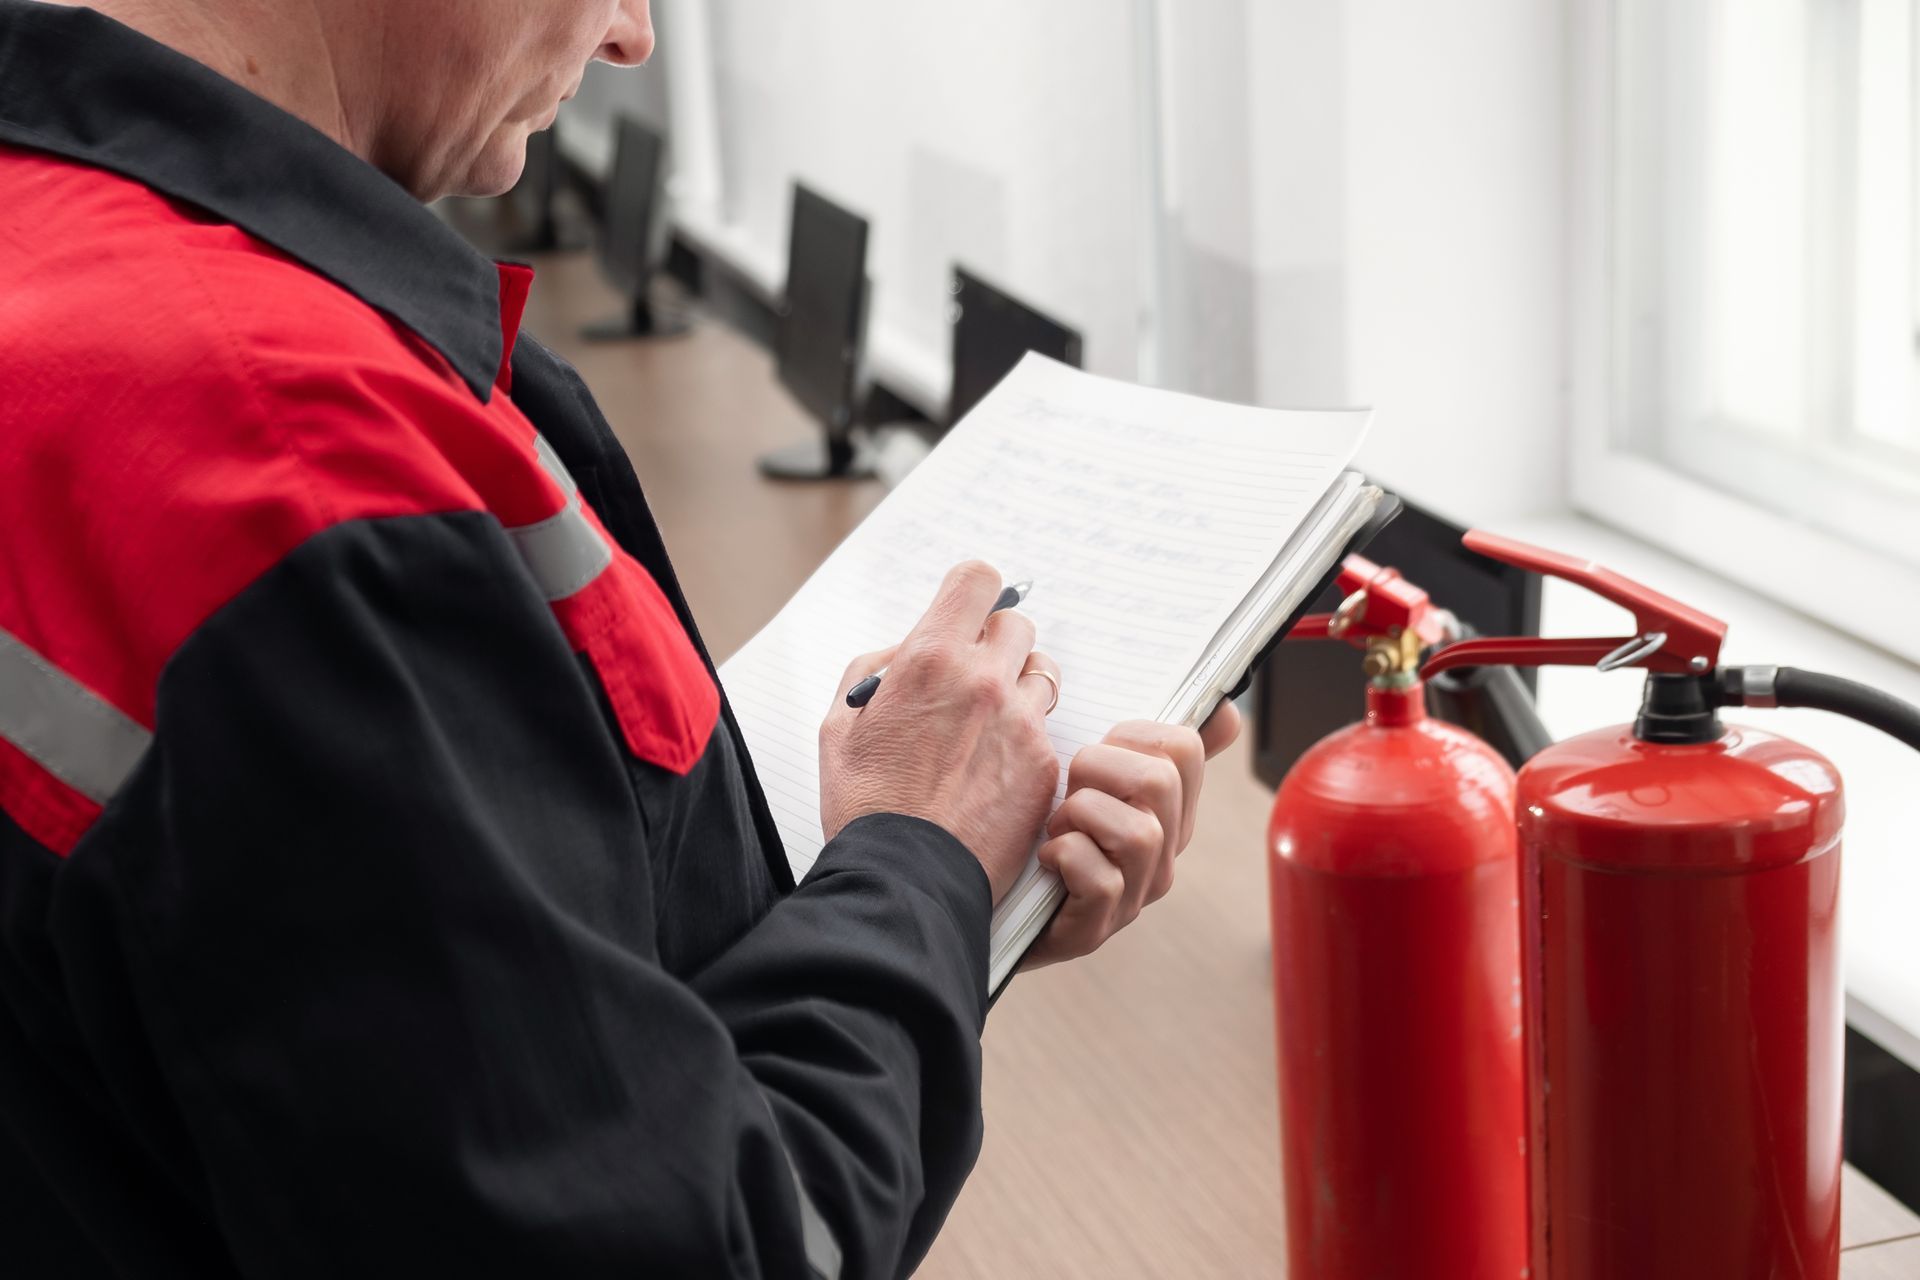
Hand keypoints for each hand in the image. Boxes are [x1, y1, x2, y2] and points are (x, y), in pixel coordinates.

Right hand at [819, 561, 1061, 899]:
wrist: (905, 878)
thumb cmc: (865, 806)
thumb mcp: (839, 725)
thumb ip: (872, 671)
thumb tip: (900, 652)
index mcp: (931, 659)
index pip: (978, 580)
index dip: (972, 593)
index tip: (965, 611)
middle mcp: (984, 680)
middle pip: (1016, 624)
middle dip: (994, 643)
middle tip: (972, 675)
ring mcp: (1021, 723)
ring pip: (1041, 673)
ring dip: (1019, 685)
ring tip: (991, 720)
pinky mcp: (1044, 765)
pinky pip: (1046, 729)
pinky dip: (1025, 740)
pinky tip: (995, 770)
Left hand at [1021, 699, 1240, 967]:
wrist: (983, 900)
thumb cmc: (1037, 826)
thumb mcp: (1090, 776)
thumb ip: (1141, 741)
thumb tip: (1227, 711)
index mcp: (1167, 808)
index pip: (1185, 747)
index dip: (1132, 733)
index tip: (1100, 748)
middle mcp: (1162, 853)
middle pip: (1159, 782)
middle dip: (1096, 768)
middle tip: (1067, 789)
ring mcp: (1133, 896)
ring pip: (1139, 834)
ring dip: (1079, 816)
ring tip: (1056, 826)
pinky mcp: (1095, 930)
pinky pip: (1101, 881)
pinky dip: (1065, 857)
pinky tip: (1045, 859)